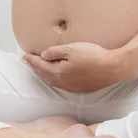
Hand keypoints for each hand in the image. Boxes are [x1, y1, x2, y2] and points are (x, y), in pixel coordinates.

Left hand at [22, 42, 137, 92]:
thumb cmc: (93, 55)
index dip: (31, 59)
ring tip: (41, 67)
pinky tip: (58, 75)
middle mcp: (63, 83)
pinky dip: (55, 78)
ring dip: (45, 74)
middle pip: (44, 74)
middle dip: (36, 67)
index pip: (40, 65)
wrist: (113, 67)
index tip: (24, 55)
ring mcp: (72, 87)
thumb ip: (55, 52)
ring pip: (53, 81)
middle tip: (30, 61)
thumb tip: (43, 55)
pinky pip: (62, 84)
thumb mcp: (71, 49)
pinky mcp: (81, 88)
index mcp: (58, 73)